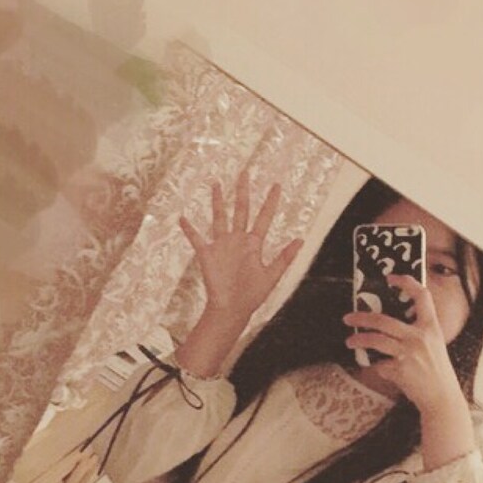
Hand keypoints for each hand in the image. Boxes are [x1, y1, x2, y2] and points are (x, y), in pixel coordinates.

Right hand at [179, 170, 303, 324]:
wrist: (231, 309)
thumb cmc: (252, 296)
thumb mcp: (272, 276)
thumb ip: (285, 258)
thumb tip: (301, 240)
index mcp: (254, 245)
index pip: (264, 218)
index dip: (271, 202)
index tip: (276, 185)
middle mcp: (238, 241)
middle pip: (241, 210)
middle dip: (243, 192)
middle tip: (245, 173)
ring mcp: (222, 246)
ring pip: (220, 217)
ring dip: (217, 201)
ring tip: (216, 184)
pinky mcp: (207, 254)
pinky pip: (196, 239)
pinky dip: (189, 229)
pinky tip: (182, 218)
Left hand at [342, 274, 461, 411]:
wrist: (441, 398)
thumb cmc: (436, 372)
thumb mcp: (434, 346)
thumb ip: (417, 333)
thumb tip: (389, 325)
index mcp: (431, 327)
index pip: (422, 296)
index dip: (406, 282)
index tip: (390, 278)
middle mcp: (420, 337)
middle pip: (384, 320)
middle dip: (362, 318)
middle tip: (348, 318)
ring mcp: (409, 353)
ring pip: (375, 340)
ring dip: (358, 340)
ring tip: (349, 342)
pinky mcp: (400, 369)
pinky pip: (380, 364)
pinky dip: (378, 367)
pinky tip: (382, 370)